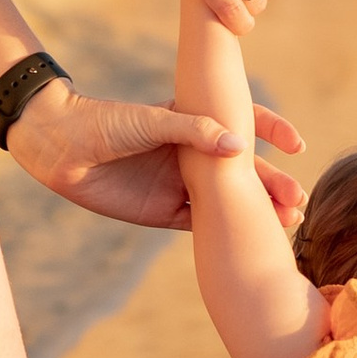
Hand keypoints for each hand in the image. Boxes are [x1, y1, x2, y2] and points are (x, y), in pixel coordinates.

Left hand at [6, 82, 305, 232]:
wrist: (60, 147)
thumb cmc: (104, 121)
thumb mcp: (152, 120)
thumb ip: (195, 131)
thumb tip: (241, 146)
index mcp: (194, 122)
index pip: (244, 124)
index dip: (272, 132)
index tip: (296, 145)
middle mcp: (193, 154)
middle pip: (243, 170)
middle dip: (272, 183)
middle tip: (297, 199)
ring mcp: (181, 185)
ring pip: (229, 200)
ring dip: (256, 210)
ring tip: (286, 221)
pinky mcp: (165, 212)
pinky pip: (203, 223)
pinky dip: (227, 231)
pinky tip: (250, 238)